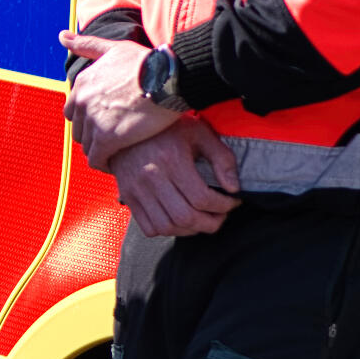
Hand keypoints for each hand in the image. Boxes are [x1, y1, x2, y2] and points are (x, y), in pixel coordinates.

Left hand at [60, 28, 176, 171]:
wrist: (170, 78)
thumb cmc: (148, 62)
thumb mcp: (114, 48)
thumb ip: (87, 45)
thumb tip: (63, 37)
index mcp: (82, 83)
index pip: (74, 111)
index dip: (88, 120)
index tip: (104, 124)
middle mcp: (83, 101)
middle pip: (79, 129)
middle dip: (93, 136)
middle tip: (112, 141)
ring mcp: (93, 120)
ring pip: (87, 145)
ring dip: (100, 151)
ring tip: (117, 154)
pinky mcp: (107, 139)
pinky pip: (97, 159)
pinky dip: (104, 164)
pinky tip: (117, 165)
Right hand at [108, 119, 240, 236]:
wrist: (127, 128)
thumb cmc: (167, 130)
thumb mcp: (199, 134)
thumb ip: (221, 158)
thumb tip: (233, 187)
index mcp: (171, 160)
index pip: (202, 198)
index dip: (224, 205)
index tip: (232, 202)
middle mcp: (151, 177)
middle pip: (186, 217)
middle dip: (211, 223)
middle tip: (220, 215)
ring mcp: (137, 189)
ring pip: (167, 227)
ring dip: (190, 230)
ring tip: (202, 219)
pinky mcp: (128, 197)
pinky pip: (149, 228)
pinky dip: (168, 230)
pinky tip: (179, 220)